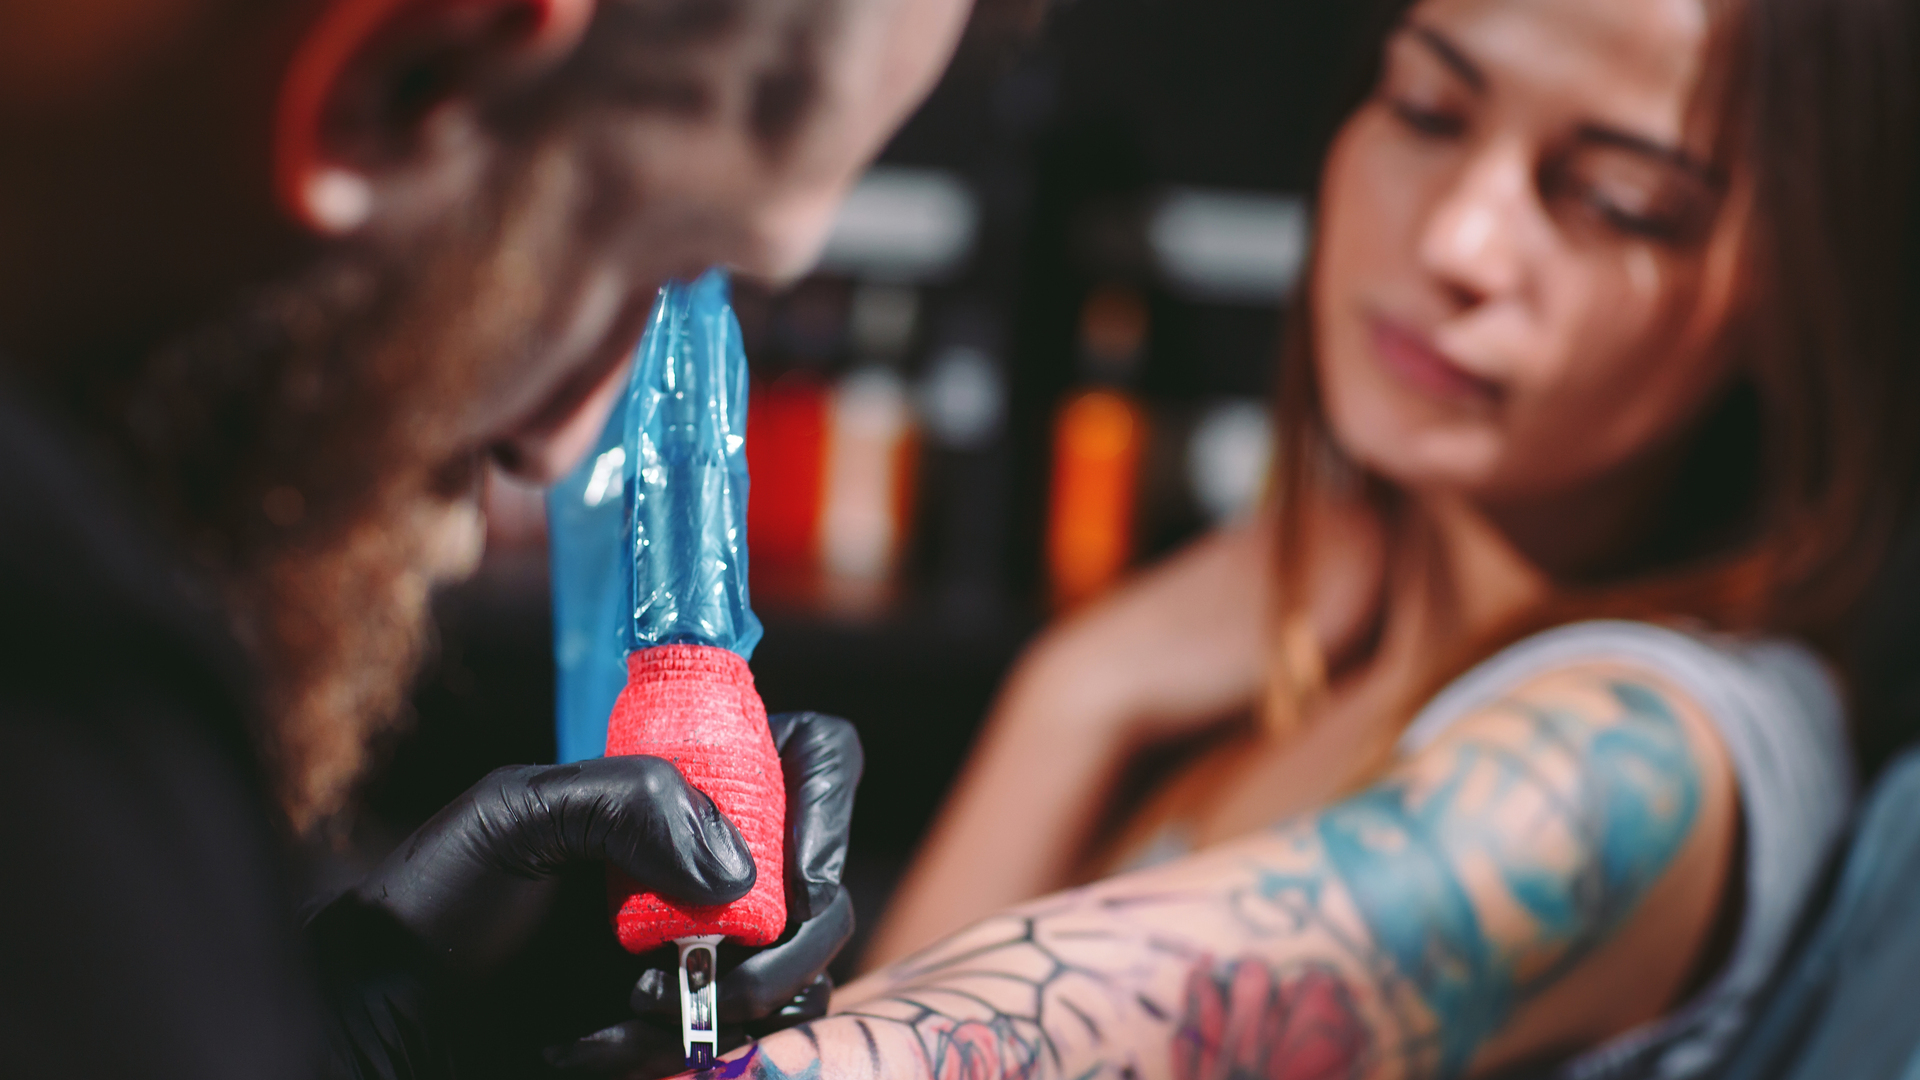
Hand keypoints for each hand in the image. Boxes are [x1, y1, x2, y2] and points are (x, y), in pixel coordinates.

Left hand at [308, 712, 862, 1079]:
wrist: (383, 1019)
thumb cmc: (437, 899)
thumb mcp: (519, 813)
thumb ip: (633, 802)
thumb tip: (738, 880)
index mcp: (684, 786)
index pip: (813, 760)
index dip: (826, 805)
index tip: (788, 868)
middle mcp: (711, 863)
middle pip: (824, 890)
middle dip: (787, 943)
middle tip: (719, 974)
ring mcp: (706, 950)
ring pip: (799, 979)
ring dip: (728, 1000)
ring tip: (626, 1007)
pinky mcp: (686, 1026)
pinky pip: (736, 1044)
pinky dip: (666, 1050)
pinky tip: (588, 1044)